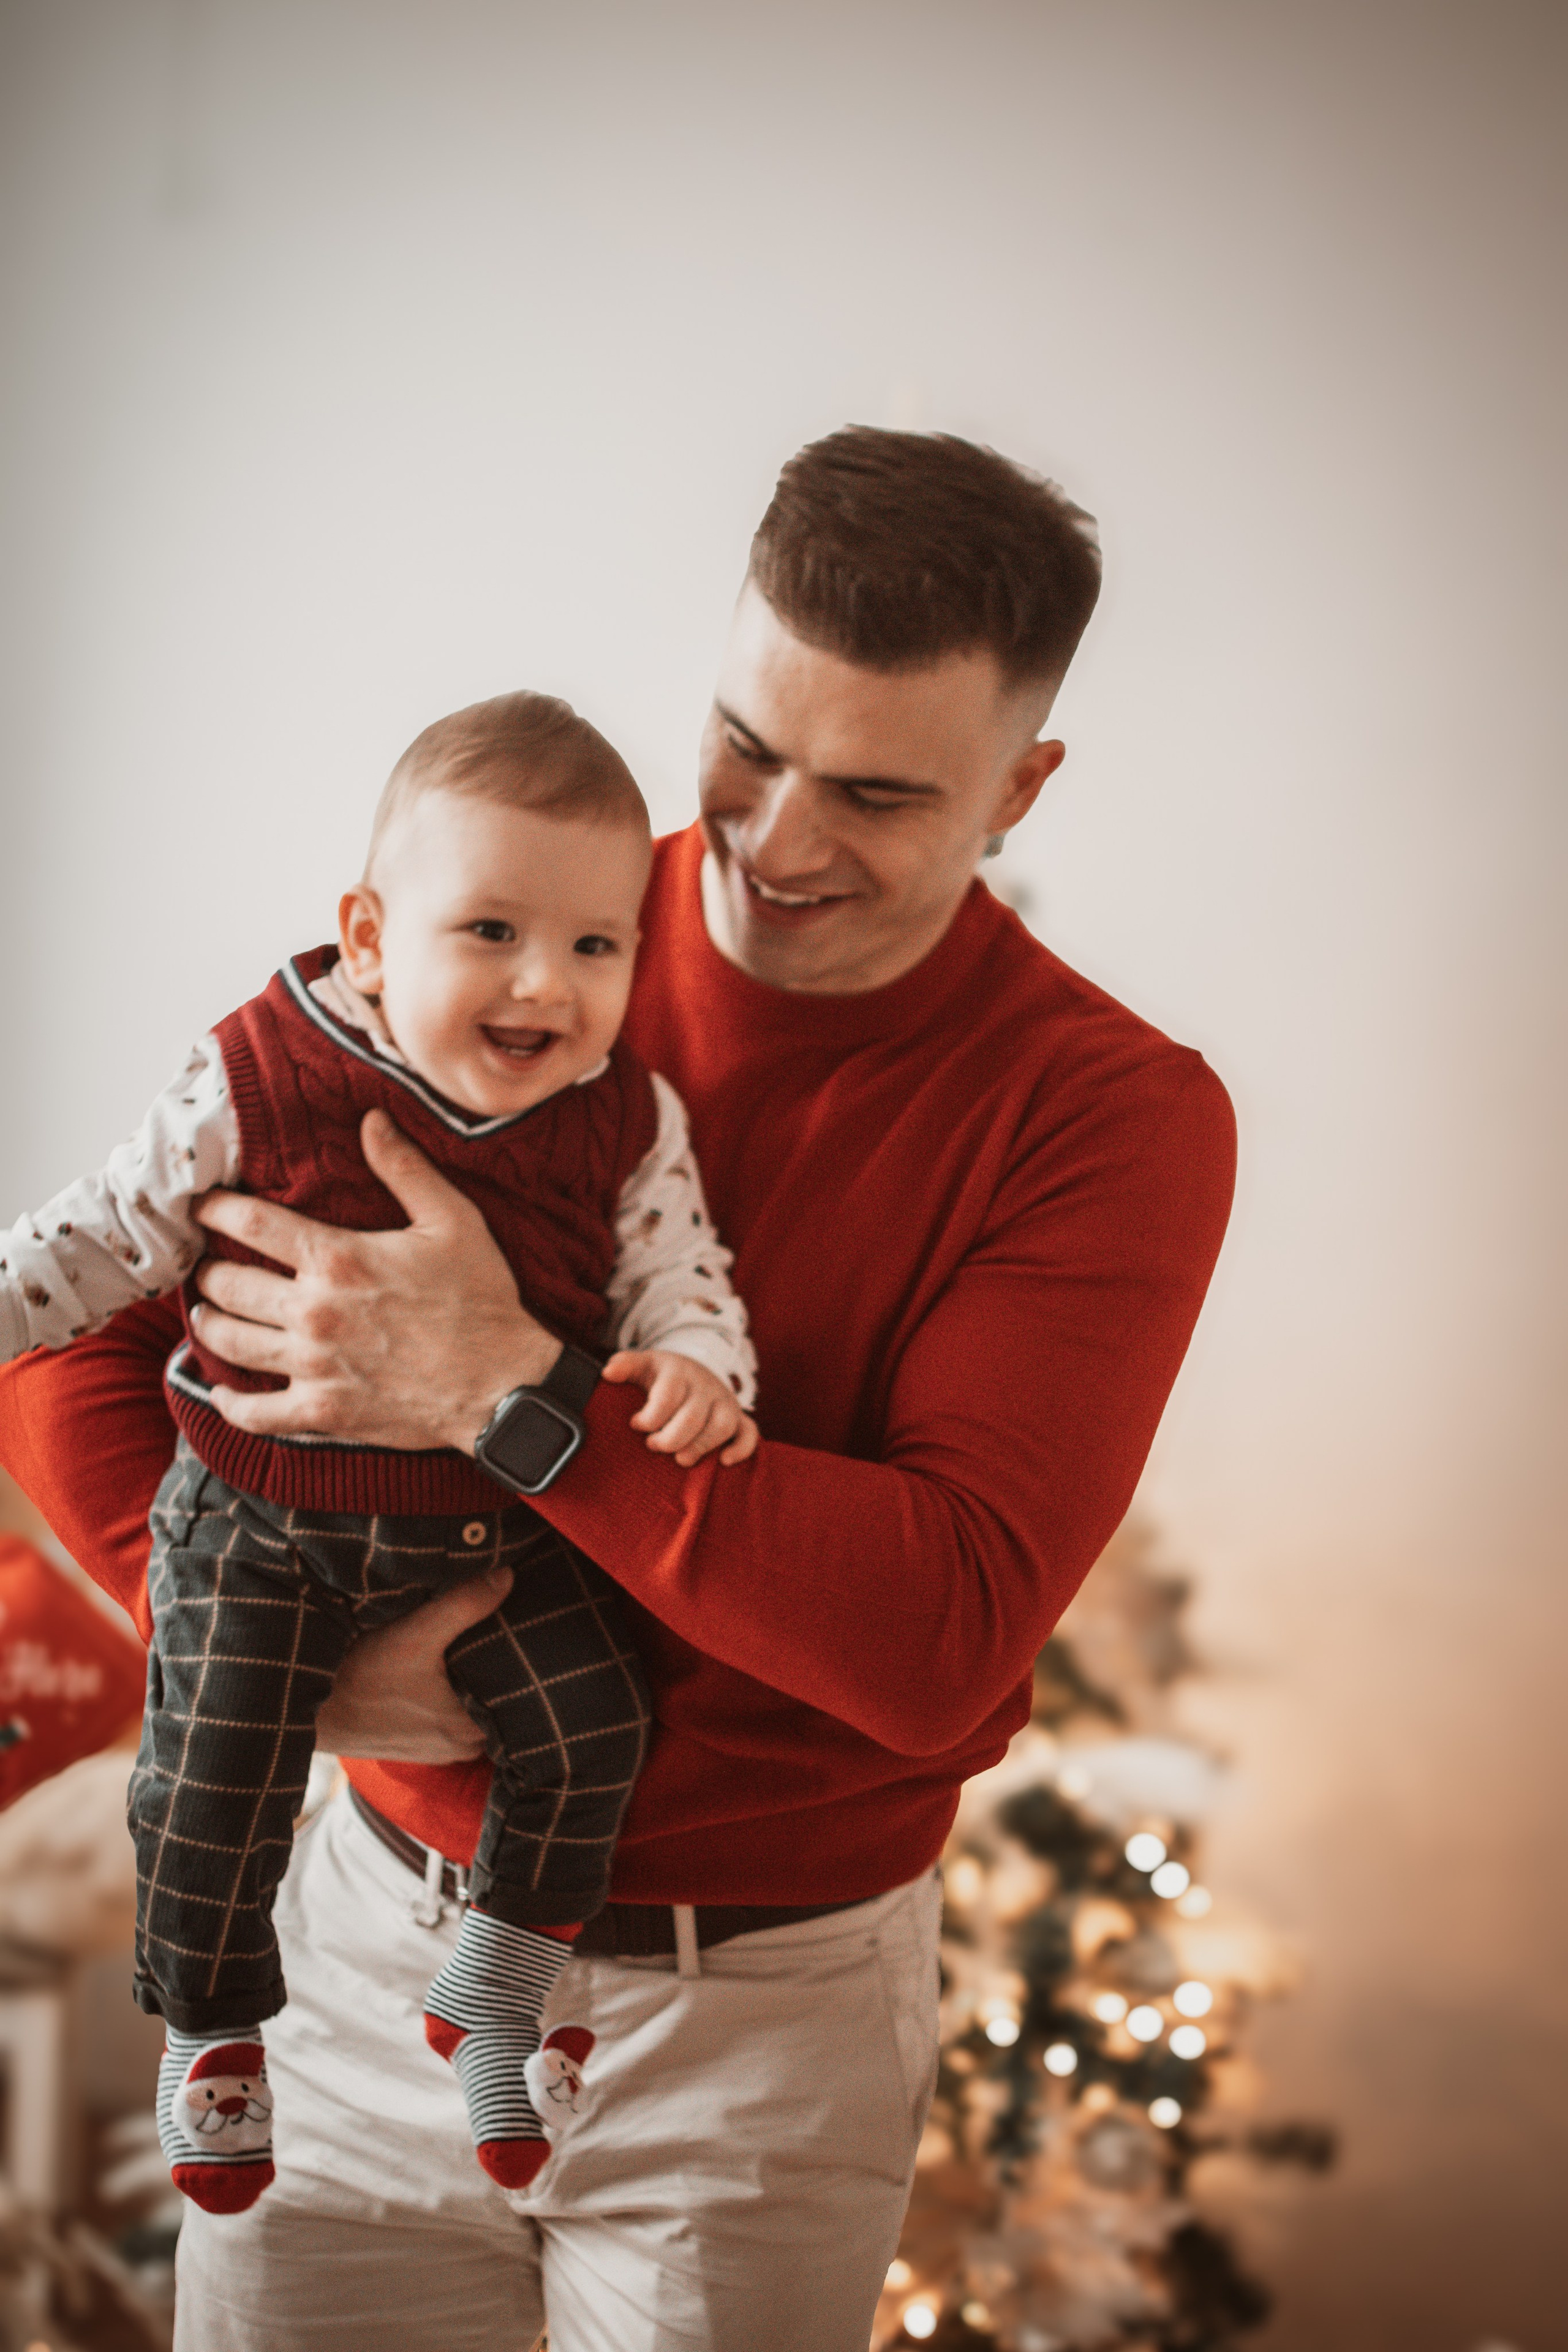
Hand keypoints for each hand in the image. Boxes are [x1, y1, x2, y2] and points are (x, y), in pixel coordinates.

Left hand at [189, 1109, 561, 1451]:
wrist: (503, 1385)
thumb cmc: (481, 1300)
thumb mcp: (454, 1220)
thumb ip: (405, 1169)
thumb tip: (371, 1120)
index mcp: (339, 1259)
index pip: (251, 1223)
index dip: (215, 1209)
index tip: (203, 1205)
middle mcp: (314, 1312)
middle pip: (228, 1284)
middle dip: (208, 1270)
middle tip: (205, 1265)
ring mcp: (314, 1366)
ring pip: (230, 1342)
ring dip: (208, 1324)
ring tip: (207, 1313)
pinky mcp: (322, 1411)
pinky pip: (255, 1413)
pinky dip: (230, 1402)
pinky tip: (225, 1392)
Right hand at [315, 1565, 509, 1761]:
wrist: (314, 1711)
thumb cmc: (363, 1676)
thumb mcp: (415, 1633)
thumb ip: (464, 1604)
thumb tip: (507, 1576)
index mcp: (470, 1726)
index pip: (520, 1704)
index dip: (527, 1675)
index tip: (530, 1647)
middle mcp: (460, 1747)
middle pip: (500, 1711)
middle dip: (505, 1683)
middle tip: (511, 1646)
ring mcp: (438, 1752)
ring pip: (476, 1721)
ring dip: (478, 1697)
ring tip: (482, 1660)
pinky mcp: (417, 1749)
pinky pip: (451, 1729)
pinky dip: (454, 1709)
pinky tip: (447, 1683)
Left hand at [601, 1349, 758, 1467]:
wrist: (696, 1370)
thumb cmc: (663, 1376)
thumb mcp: (644, 1364)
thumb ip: (625, 1364)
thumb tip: (608, 1373)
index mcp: (678, 1372)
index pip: (668, 1395)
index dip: (650, 1416)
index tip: (635, 1424)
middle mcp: (704, 1386)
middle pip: (693, 1416)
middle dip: (670, 1438)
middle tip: (653, 1446)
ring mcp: (724, 1401)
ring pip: (722, 1425)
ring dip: (702, 1446)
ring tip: (681, 1459)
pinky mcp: (738, 1417)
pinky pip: (749, 1432)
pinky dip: (742, 1449)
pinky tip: (724, 1462)